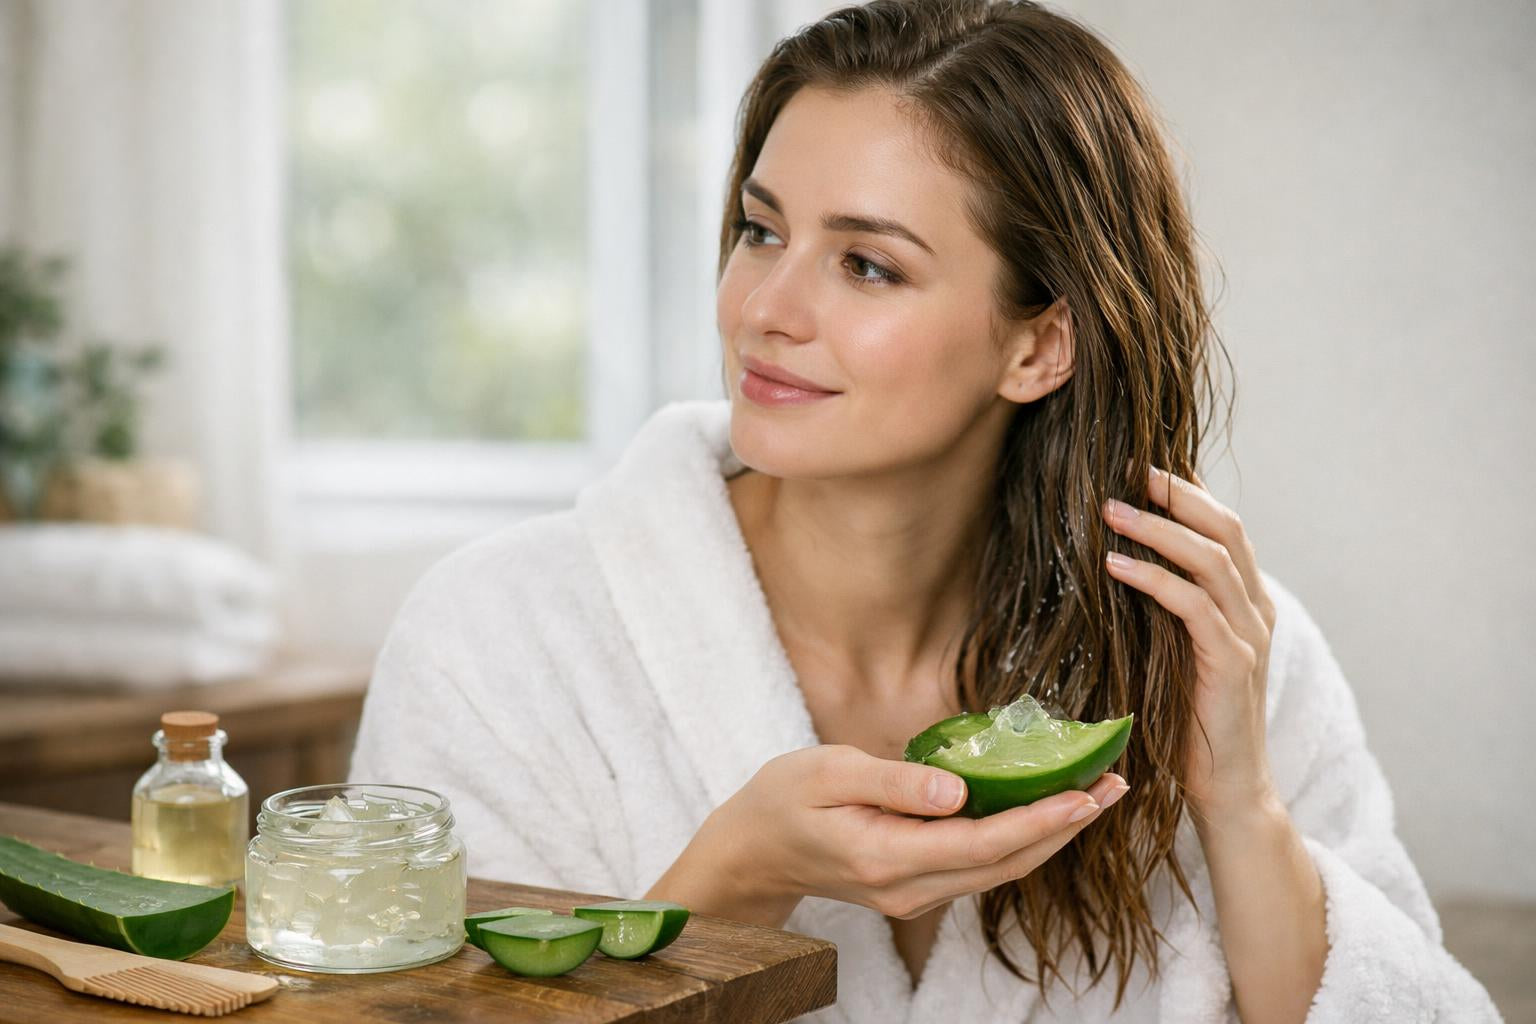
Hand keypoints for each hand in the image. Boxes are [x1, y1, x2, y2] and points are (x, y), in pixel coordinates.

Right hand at [650, 744, 1126, 928]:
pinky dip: (1019, 840)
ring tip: (1094, 794)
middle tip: (1114, 784)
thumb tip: (957, 789)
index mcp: (886, 857)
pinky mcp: (917, 889)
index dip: (1040, 820)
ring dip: (1050, 835)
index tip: (1086, 793)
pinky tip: (1042, 809)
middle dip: (1065, 827)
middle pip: (1005, 864)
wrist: (752, 851)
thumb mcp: (827, 772)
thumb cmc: (783, 798)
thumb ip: (893, 781)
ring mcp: (914, 896)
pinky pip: (981, 868)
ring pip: (999, 871)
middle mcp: (908, 889)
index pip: (982, 843)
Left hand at [1101, 465, 1278, 822]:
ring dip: (1157, 529)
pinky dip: (1155, 580)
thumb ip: (1162, 609)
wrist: (1225, 789)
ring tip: (1109, 509)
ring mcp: (1249, 637)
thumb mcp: (1173, 651)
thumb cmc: (1188, 721)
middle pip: (1225, 529)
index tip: (1139, 464)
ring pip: (1212, 560)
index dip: (1187, 492)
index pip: (1224, 527)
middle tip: (1126, 469)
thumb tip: (1113, 559)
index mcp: (1246, 601)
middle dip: (1175, 494)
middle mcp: (1256, 610)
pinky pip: (1195, 608)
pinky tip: (1116, 566)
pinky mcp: (1233, 665)